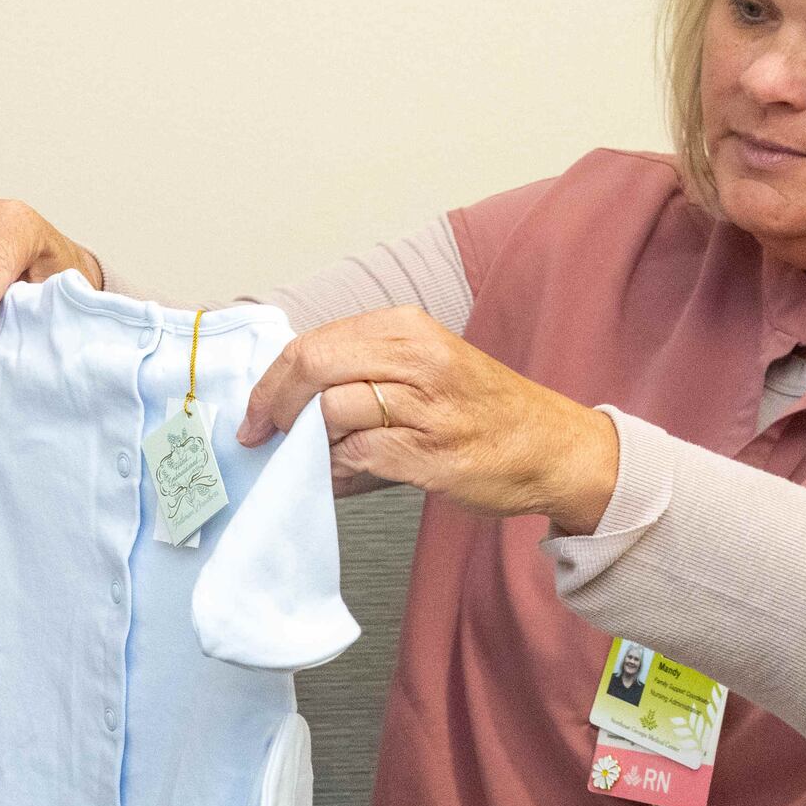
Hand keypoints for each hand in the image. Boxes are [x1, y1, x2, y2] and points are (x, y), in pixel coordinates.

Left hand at [237, 305, 622, 533]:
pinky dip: (335, 471)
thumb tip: (286, 404)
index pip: (314, 343)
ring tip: (315, 459)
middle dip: (274, 405)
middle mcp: (417, 356)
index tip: (253, 413)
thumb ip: (362, 373)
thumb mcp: (425, 367)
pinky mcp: (430, 452)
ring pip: (330, 411)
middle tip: (264, 434)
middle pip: (313, 366)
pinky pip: (356, 457)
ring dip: (308, 443)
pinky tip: (340, 477)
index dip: (270, 382)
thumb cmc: (481, 411)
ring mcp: (425, 405)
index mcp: (408, 327)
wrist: (552, 448)